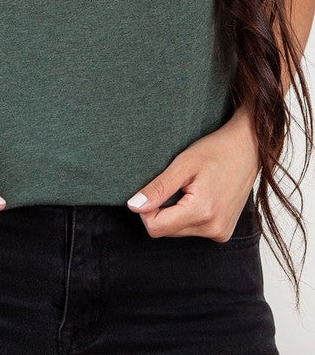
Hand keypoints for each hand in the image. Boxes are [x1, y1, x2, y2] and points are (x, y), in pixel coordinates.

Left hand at [126, 105, 260, 241]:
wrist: (248, 148)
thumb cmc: (216, 150)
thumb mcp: (182, 164)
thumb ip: (158, 188)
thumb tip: (133, 207)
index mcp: (201, 213)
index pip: (155, 228)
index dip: (146, 210)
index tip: (155, 189)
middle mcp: (213, 229)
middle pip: (166, 230)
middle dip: (163, 210)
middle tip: (177, 184)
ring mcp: (221, 233)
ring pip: (179, 231)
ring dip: (176, 212)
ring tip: (192, 188)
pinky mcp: (224, 232)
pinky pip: (194, 229)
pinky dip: (189, 215)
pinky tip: (202, 195)